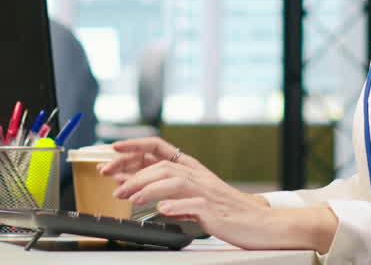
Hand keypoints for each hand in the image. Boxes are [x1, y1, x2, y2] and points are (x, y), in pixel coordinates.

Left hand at [100, 138, 334, 251]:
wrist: (259, 224)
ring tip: (128, 197)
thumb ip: (166, 188)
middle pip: (160, 165)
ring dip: (147, 188)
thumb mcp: (193, 194)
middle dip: (132, 171)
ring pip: (173, 180)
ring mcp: (206, 192)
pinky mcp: (214, 211)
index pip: (158, 147)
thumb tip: (132, 184)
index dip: (135, 145)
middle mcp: (197, 175)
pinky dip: (175, 206)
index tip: (112, 149)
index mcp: (191, 168)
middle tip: (111, 182)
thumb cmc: (225, 210)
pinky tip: (162, 210)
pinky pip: (193, 206)